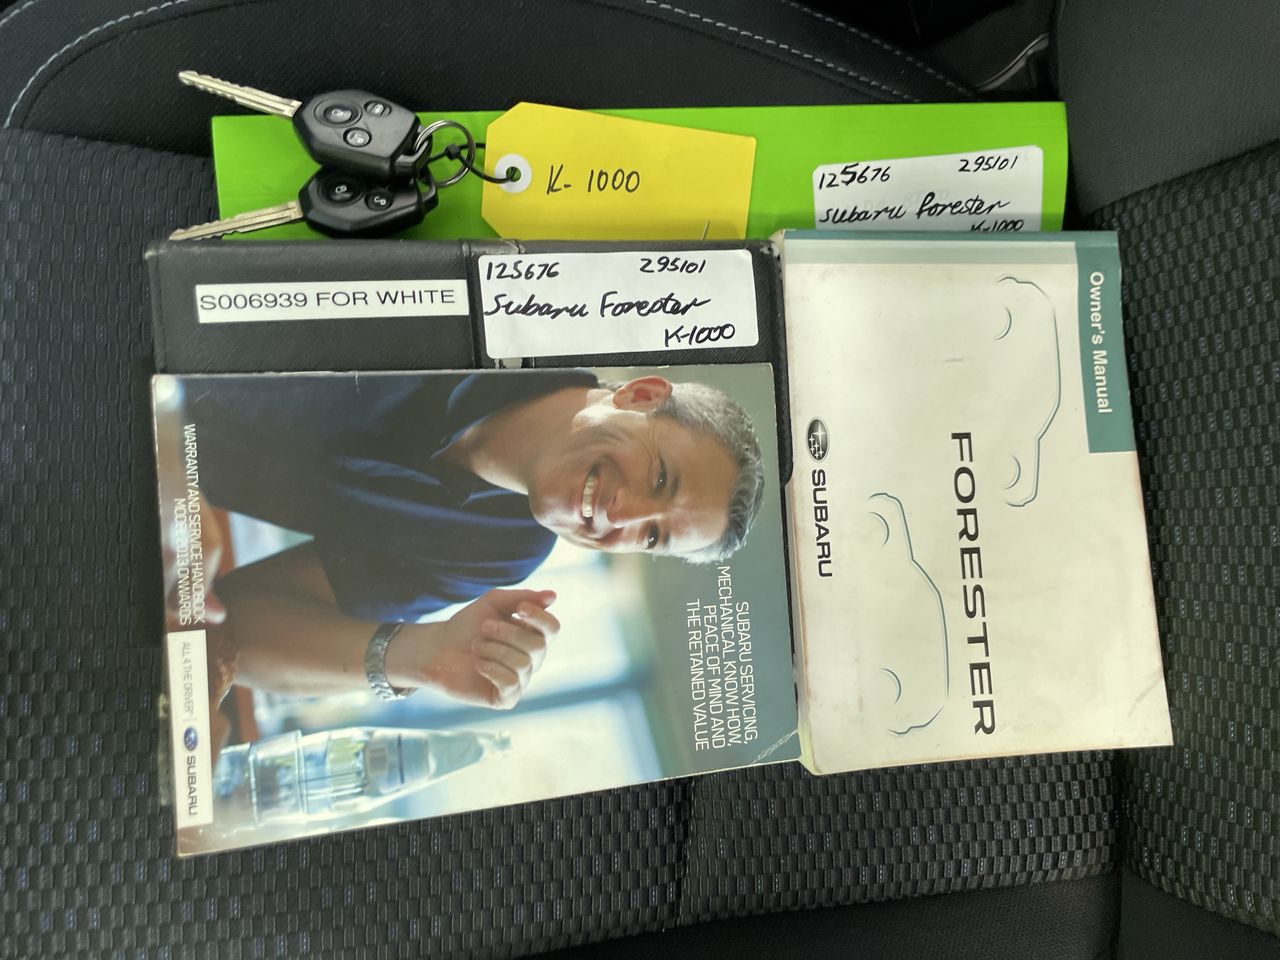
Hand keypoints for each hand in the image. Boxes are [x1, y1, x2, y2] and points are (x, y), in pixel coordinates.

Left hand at [386, 589, 558, 708]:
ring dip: (494, 650)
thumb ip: (522, 597)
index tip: (519, 608)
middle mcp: (532, 660)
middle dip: (507, 633)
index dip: (539, 617)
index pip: (552, 628)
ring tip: (476, 646)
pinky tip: (478, 664)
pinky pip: (511, 684)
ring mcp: (521, 681)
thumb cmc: (468, 626)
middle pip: (538, 646)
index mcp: (532, 637)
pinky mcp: (506, 698)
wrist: (438, 649)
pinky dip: (492, 669)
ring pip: (523, 664)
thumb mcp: (494, 604)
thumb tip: (553, 596)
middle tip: (484, 628)